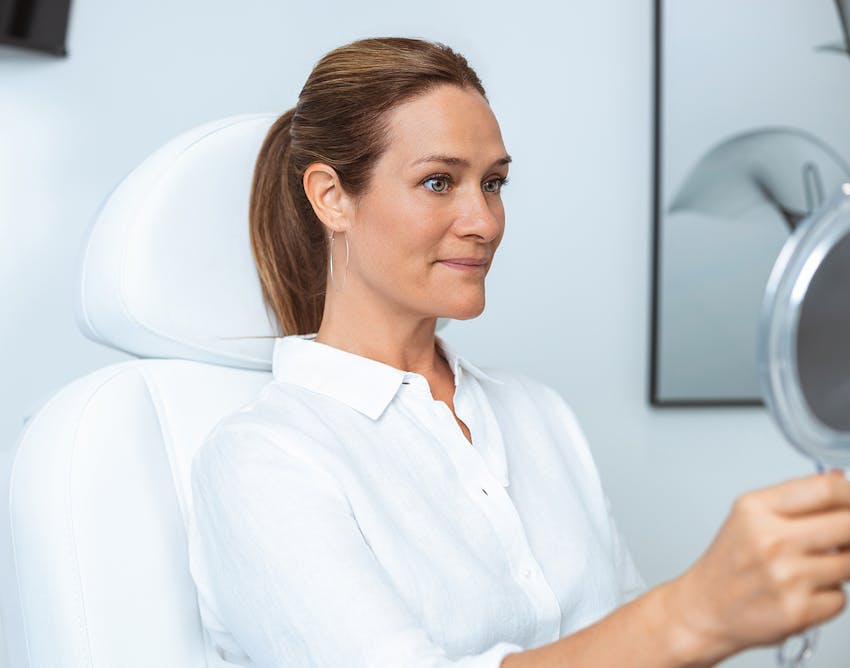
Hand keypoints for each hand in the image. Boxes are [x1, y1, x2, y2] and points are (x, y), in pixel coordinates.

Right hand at [665, 470, 849, 664]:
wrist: (704, 608)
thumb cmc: (729, 563)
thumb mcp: (748, 517)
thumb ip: (794, 497)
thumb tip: (841, 479)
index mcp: (756, 510)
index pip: (826, 489)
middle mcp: (771, 540)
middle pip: (849, 524)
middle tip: (841, 537)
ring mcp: (786, 576)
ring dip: (841, 565)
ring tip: (813, 567)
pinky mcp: (797, 610)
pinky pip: (841, 597)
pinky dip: (829, 596)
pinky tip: (803, 592)